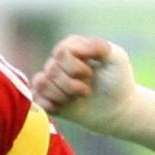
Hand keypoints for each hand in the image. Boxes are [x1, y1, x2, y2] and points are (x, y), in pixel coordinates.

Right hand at [31, 35, 154, 146]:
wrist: (118, 109)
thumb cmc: (118, 81)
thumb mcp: (117, 58)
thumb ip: (99, 46)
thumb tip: (74, 45)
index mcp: (72, 47)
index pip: (61, 53)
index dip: (75, 67)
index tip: (91, 73)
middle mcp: (59, 61)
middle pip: (52, 70)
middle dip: (71, 84)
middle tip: (87, 91)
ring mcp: (52, 80)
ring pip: (42, 84)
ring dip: (62, 95)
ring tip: (77, 99)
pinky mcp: (48, 99)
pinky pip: (36, 98)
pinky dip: (51, 105)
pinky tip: (65, 107)